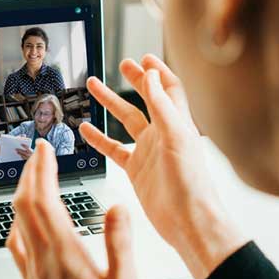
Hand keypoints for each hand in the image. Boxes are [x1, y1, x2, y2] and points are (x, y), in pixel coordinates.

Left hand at [7, 140, 140, 278]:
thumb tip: (117, 207)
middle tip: (39, 152)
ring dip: (23, 192)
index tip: (46, 149)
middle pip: (25, 204)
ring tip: (33, 176)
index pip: (44, 199)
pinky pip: (17, 245)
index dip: (42, 170)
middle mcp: (43, 257)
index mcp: (65, 252)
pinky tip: (22, 222)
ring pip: (18, 221)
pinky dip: (18, 223)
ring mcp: (34, 269)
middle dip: (30, 172)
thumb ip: (121, 244)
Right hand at [79, 54, 246, 278]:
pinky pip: (114, 148)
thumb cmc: (191, 183)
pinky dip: (99, 138)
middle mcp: (163, 134)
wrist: (187, 221)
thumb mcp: (176, 137)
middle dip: (135, 80)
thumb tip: (152, 76)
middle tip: (122, 64)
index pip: (169, 88)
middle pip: (147, 99)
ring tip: (93, 87)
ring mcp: (148, 151)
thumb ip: (162, 106)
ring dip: (110, 103)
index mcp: (178, 123)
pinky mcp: (136, 169)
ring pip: (126, 120)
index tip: (144, 57)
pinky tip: (87, 129)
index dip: (158, 72)